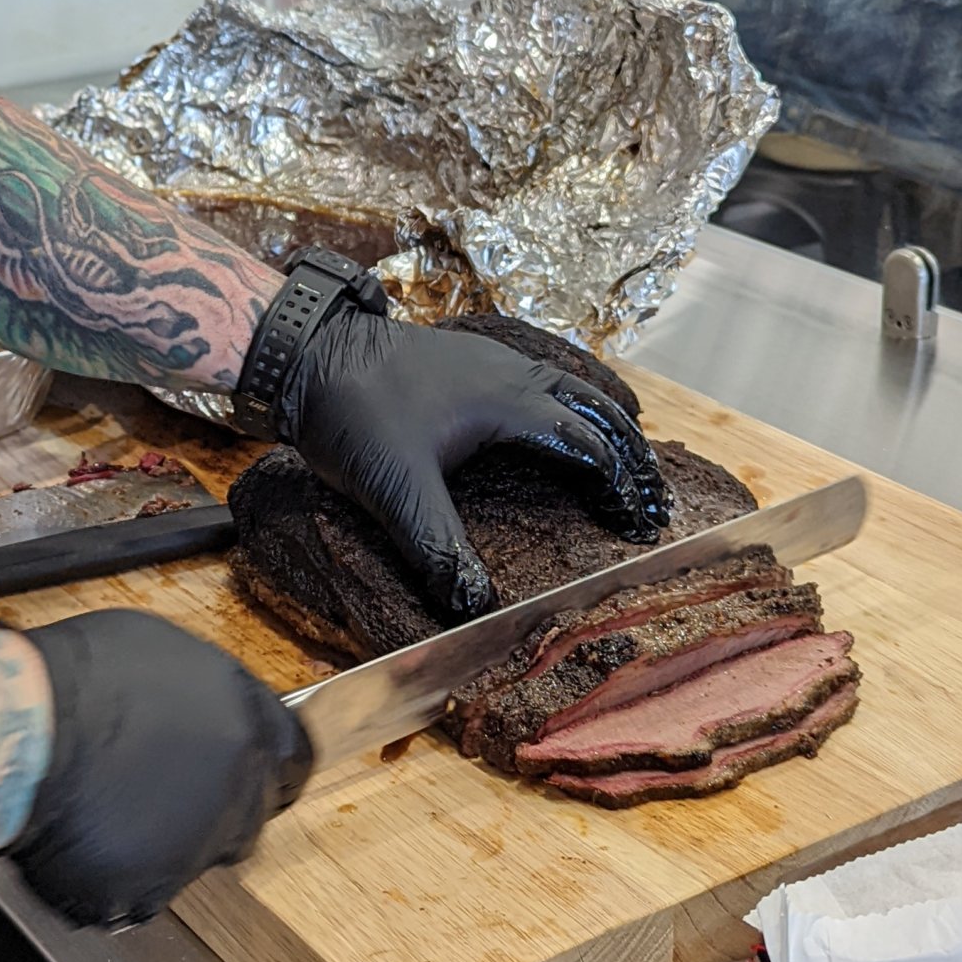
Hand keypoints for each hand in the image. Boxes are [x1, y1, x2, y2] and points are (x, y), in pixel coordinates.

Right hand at [10, 610, 312, 926]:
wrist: (24, 733)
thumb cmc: (77, 678)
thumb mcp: (161, 654)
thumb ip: (201, 697)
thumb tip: (199, 715)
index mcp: (247, 722)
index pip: (294, 761)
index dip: (269, 770)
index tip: (247, 774)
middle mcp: (237, 789)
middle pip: (247, 817)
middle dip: (211, 811)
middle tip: (156, 792)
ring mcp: (197, 847)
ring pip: (193, 858)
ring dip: (163, 844)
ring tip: (109, 809)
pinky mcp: (150, 893)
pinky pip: (140, 891)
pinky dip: (117, 874)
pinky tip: (85, 836)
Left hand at [272, 311, 671, 621]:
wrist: (308, 352)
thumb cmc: (353, 413)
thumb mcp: (395, 489)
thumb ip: (437, 547)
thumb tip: (474, 608)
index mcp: (509, 403)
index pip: (588, 446)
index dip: (618, 487)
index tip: (639, 526)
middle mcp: (512, 373)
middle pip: (595, 409)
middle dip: (629, 452)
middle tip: (653, 495)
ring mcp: (492, 359)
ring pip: (572, 386)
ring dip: (604, 423)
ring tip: (626, 459)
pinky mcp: (470, 358)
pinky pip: (544, 376)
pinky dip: (572, 402)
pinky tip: (560, 420)